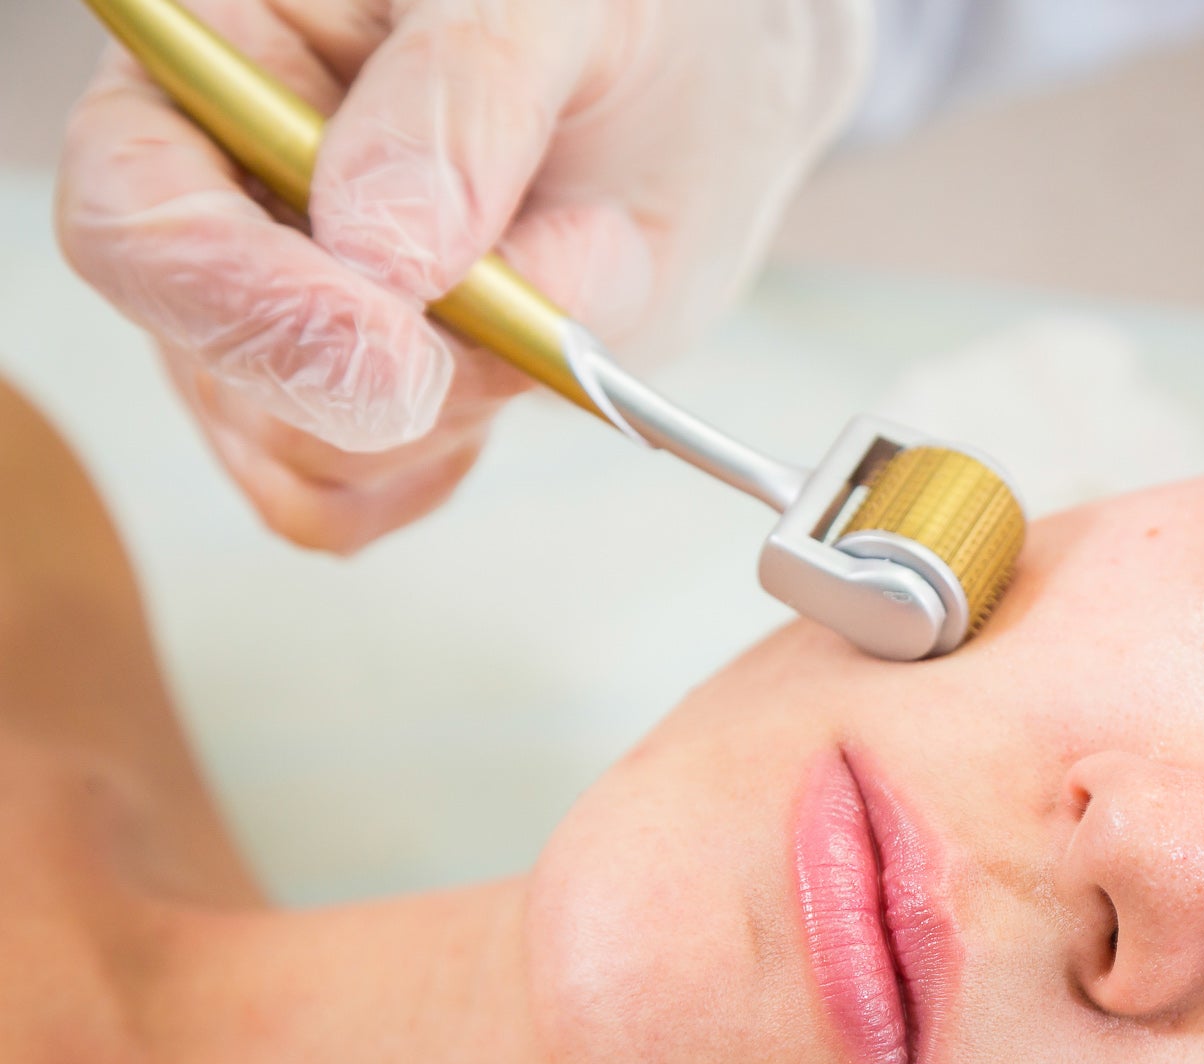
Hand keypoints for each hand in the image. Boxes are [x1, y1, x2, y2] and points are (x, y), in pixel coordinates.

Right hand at [58, 0, 870, 551]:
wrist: (693, 103)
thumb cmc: (608, 27)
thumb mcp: (551, 12)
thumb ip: (460, 105)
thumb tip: (377, 256)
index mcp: (223, 64)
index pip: (137, 212)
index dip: (248, 300)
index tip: (397, 349)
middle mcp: (216, 200)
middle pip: (209, 360)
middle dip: (383, 378)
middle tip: (531, 324)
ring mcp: (269, 314)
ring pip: (294, 450)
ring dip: (461, 402)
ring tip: (567, 269)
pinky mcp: (335, 408)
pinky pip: (338, 503)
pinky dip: (444, 463)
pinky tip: (523, 369)